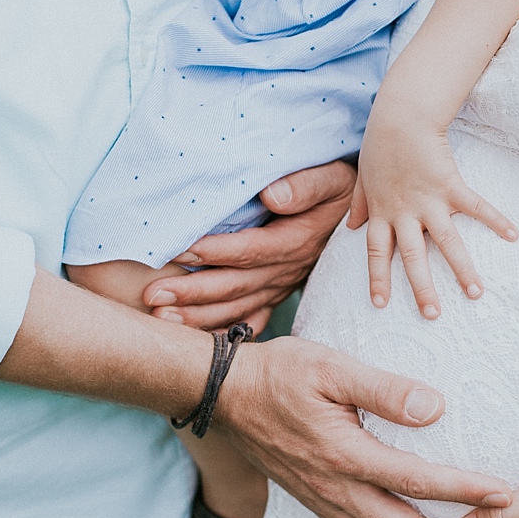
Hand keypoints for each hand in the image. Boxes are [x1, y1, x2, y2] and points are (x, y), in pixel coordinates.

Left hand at [141, 160, 355, 330]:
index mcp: (298, 240)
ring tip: (162, 318)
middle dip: (193, 292)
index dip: (214, 252)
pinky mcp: (279, 292)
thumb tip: (271, 196)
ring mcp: (283, 285)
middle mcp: (289, 269)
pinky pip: (251, 317)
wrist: (364, 213)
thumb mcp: (333, 178)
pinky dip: (225, 330)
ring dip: (200, 315)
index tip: (179, 250)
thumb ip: (305, 186)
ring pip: (238, 306)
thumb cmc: (341, 187)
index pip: (250, 250)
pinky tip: (197, 339)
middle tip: (154, 295)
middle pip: (236, 285)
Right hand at [218, 334, 513, 517]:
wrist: (224, 395)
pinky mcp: (316, 504)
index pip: (417, 481)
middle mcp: (336, 488)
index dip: (464, 491)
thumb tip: (435, 408)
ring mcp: (325, 502)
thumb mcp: (332, 367)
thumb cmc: (280, 373)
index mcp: (345, 455)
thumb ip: (384, 388)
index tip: (504, 495)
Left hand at [349, 116, 515, 318]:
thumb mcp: (362, 178)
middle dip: (422, 288)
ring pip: (447, 243)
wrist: (399, 117)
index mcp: (382, 213)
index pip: (377, 253)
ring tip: (476, 293)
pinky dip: (496, 220)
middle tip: (432, 314)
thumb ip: (358, 204)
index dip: (378, 278)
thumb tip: (349, 226)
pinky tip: (514, 235)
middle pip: (412, 257)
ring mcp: (429, 201)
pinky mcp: (451, 185)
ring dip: (462, 269)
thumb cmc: (380, 145)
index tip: (380, 304)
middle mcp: (405, 213)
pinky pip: (476, 207)